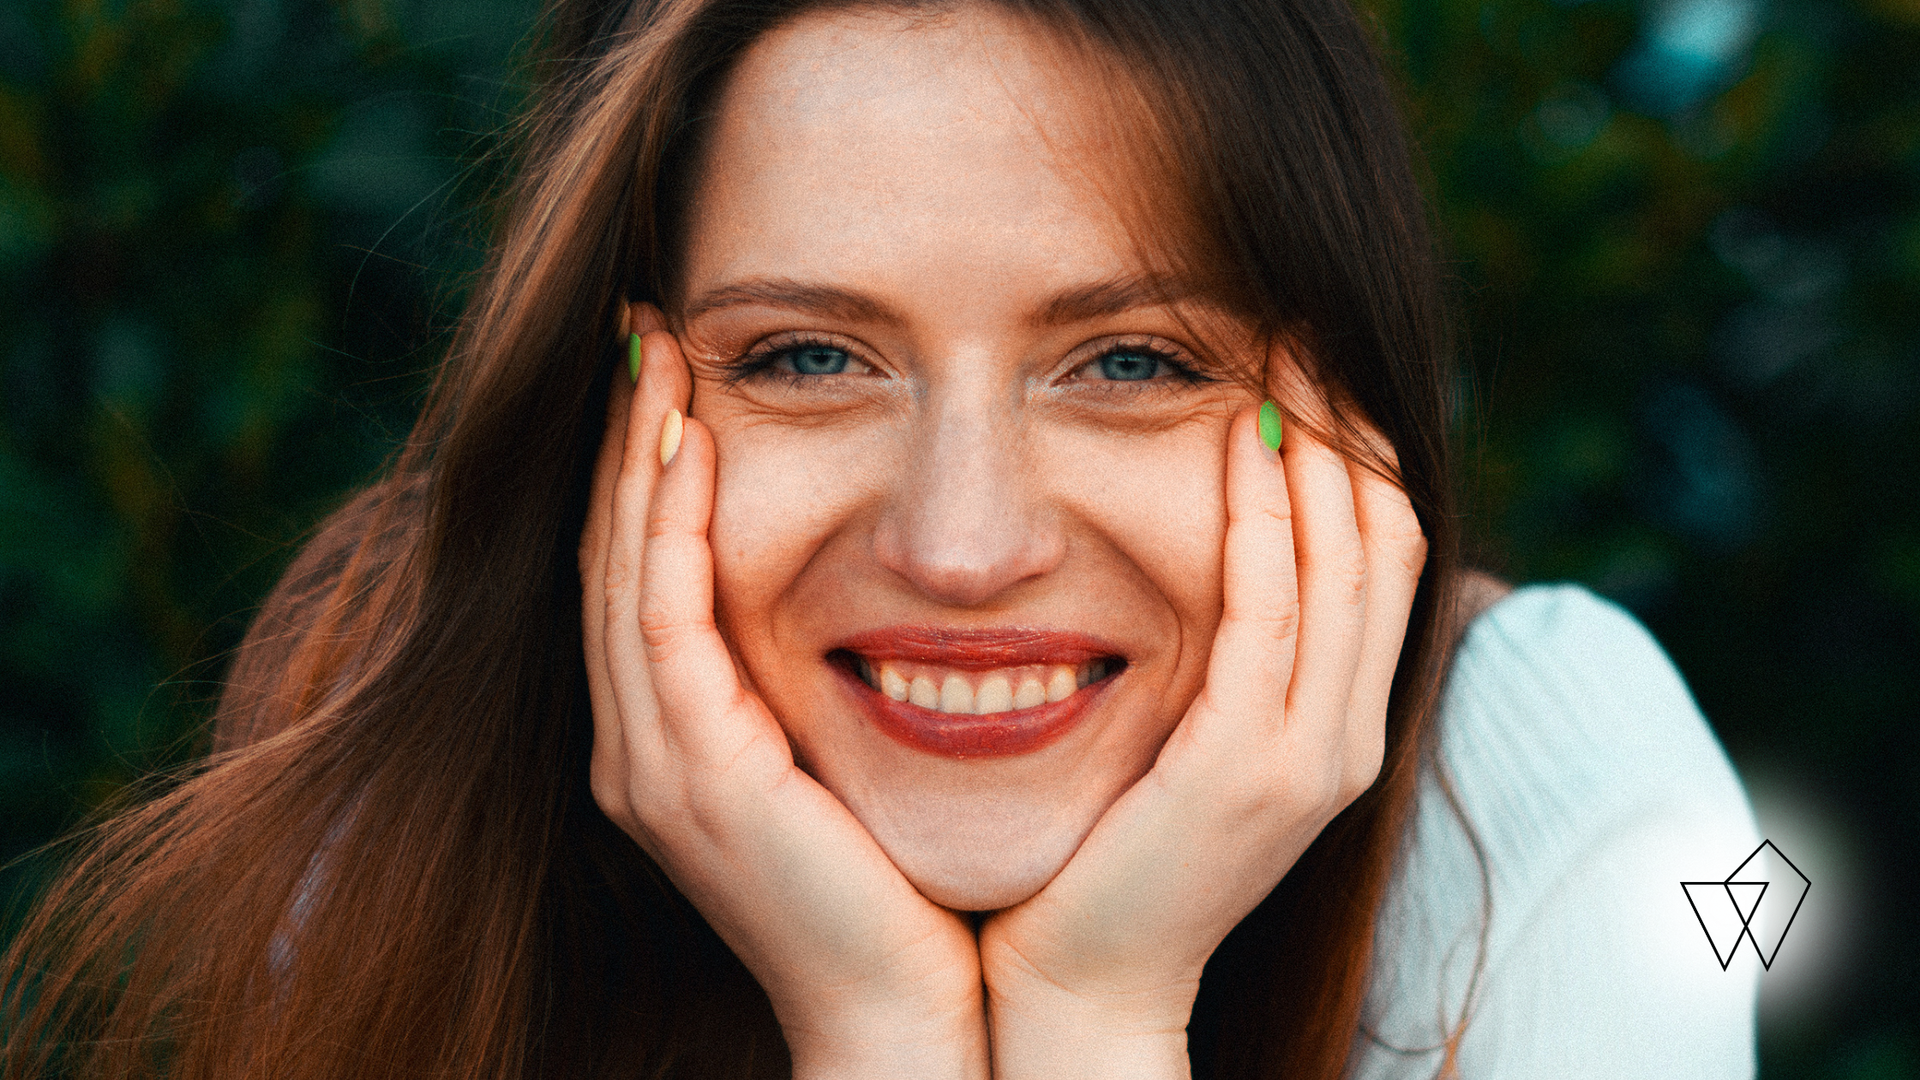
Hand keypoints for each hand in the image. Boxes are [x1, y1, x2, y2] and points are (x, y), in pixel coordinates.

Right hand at [579, 308, 988, 1079]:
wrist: (903, 1014)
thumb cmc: (899, 888)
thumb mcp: (842, 760)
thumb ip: (820, 680)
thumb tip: (874, 584)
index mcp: (672, 745)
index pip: (641, 577)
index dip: (644, 473)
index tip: (671, 372)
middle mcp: (640, 750)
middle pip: (610, 559)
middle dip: (624, 442)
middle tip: (643, 333)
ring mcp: (654, 766)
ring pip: (622, 575)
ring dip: (635, 461)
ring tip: (655, 358)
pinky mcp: (694, 777)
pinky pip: (664, 622)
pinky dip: (668, 528)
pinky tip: (689, 446)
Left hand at [977, 365, 1428, 1079]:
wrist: (1083, 981)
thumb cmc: (1109, 855)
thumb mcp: (1184, 744)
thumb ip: (1215, 661)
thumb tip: (1200, 550)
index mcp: (1334, 727)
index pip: (1379, 560)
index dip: (1358, 456)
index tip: (1311, 366)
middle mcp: (1344, 737)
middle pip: (1383, 545)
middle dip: (1349, 433)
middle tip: (1306, 332)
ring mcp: (1309, 757)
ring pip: (1344, 569)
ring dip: (1315, 456)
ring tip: (1282, 362)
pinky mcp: (1248, 769)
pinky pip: (1270, 618)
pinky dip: (1264, 527)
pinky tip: (1238, 453)